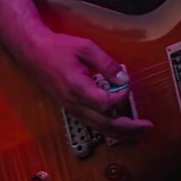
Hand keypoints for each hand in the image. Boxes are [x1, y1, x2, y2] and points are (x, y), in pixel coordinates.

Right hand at [16, 28, 152, 137]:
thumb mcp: (85, 47)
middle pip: (105, 123)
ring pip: (99, 128)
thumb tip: (123, 77)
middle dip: (128, 127)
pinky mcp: (71, 109)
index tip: (128, 85)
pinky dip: (108, 129)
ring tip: (138, 133)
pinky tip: (119, 128)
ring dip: (120, 133)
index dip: (122, 97)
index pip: (106, 103)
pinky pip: (92, 124)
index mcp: (77, 88)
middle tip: (147, 126)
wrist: (33, 53)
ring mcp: (72, 109)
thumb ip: (105, 62)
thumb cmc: (58, 48)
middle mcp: (75, 103)